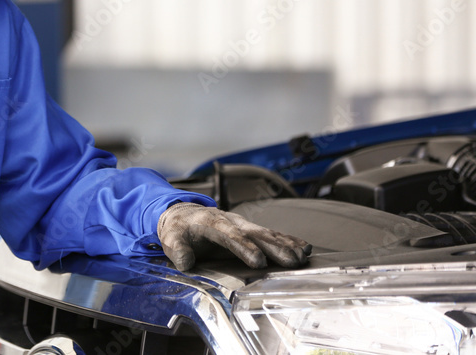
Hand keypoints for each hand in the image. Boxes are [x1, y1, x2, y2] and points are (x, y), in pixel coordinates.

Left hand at [157, 202, 309, 270]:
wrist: (183, 214)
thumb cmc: (178, 228)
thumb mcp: (170, 237)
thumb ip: (177, 249)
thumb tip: (185, 261)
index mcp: (210, 222)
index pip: (229, 234)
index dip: (244, 247)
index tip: (258, 261)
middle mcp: (230, 220)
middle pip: (254, 233)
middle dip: (274, 247)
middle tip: (291, 261)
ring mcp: (242, 224)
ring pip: (266, 233)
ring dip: (285, 245)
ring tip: (302, 257)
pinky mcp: (249, 230)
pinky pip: (271, 234)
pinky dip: (288, 240)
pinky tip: (304, 248)